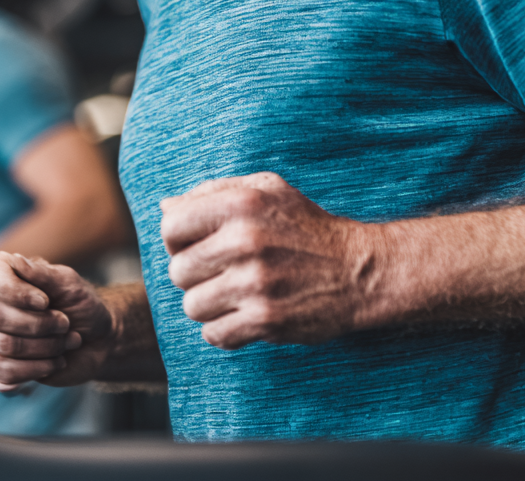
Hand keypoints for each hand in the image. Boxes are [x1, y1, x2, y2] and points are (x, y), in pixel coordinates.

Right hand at [0, 252, 113, 391]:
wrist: (96, 341)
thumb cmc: (81, 305)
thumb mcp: (69, 283)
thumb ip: (42, 273)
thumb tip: (16, 261)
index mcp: (2, 272)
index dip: (13, 290)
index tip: (45, 301)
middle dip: (39, 323)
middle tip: (65, 323)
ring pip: (3, 345)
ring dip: (45, 346)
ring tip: (67, 341)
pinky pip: (4, 372)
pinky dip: (39, 368)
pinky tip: (56, 361)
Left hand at [162, 172, 382, 349]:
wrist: (359, 270)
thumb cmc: (305, 226)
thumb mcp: (266, 190)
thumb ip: (212, 192)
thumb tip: (165, 206)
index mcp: (240, 203)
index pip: (171, 226)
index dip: (178, 239)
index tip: (197, 245)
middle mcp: (244, 241)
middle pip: (177, 270)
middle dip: (194, 274)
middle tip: (220, 272)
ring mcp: (255, 283)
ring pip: (192, 306)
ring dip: (208, 304)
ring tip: (233, 293)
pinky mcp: (266, 320)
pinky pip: (213, 334)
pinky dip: (223, 329)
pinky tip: (243, 314)